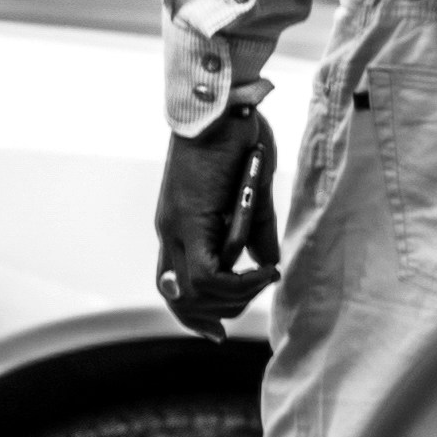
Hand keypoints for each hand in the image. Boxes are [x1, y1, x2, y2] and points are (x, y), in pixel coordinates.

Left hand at [153, 109, 279, 334]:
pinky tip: (265, 272)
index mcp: (180, 225)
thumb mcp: (253, 195)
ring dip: (236, 296)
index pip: (176, 285)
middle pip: (181, 298)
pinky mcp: (188, 222)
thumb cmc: (239, 138)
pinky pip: (210, 275)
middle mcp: (170, 232)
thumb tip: (266, 267)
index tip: (217, 332)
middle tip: (252, 299)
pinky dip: (240, 283)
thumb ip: (256, 234)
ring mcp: (175, 228)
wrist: (224, 104)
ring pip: (196, 293)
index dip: (193, 314)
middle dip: (216, 314)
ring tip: (264, 278)